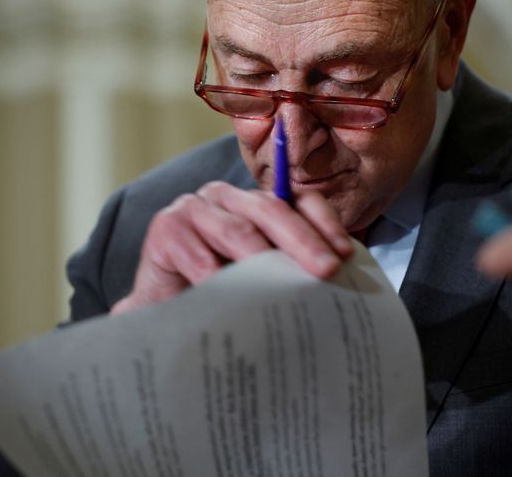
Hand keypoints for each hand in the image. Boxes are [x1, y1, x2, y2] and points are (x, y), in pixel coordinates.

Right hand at [112, 181, 352, 313]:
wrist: (167, 315)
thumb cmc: (222, 293)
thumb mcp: (263, 278)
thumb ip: (293, 270)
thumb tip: (338, 281)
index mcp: (257, 203)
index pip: (300, 201)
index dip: (325, 225)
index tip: (346, 256)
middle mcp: (227, 197)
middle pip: (272, 210)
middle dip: (303, 241)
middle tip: (326, 271)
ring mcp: (194, 207)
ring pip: (236, 230)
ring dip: (263, 260)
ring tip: (285, 287)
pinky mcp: (165, 228)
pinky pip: (196, 254)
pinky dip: (217, 278)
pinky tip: (234, 299)